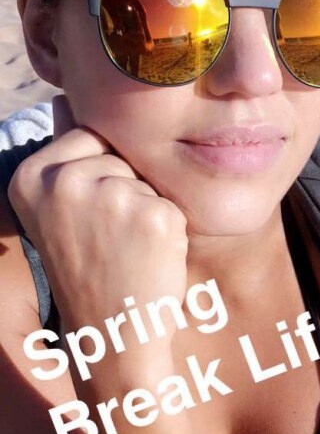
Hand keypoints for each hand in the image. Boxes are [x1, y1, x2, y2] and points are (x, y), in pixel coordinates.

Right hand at [7, 95, 188, 339]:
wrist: (112, 335)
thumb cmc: (90, 270)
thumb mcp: (59, 210)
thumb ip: (64, 157)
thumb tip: (62, 98)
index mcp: (31, 176)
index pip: (88, 137)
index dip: (100, 176)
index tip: (87, 220)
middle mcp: (65, 182)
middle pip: (120, 155)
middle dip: (125, 192)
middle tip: (108, 243)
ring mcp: (110, 196)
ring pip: (148, 178)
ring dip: (147, 209)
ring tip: (126, 251)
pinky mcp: (153, 215)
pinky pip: (174, 202)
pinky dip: (171, 230)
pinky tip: (149, 258)